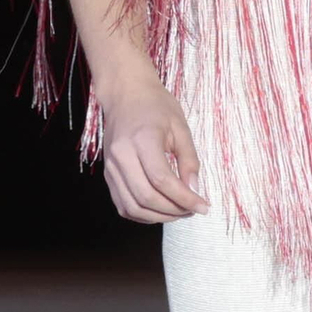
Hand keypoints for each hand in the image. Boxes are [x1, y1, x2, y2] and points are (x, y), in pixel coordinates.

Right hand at [98, 71, 208, 222]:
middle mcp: (122, 155)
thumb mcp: (181, 127)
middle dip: (174, 211)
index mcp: (142, 139)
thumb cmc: (155, 105)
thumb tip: (194, 189)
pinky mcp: (108, 175)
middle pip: (146, 197)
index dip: (185, 199)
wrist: (125, 94)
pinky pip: (123, 204)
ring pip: (132, 206)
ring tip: (179, 212)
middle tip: (193, 210)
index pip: (162, 180)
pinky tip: (160, 211)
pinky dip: (142, 214)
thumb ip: (189, 160)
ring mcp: (111, 167)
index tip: (203, 206)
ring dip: (158, 217)